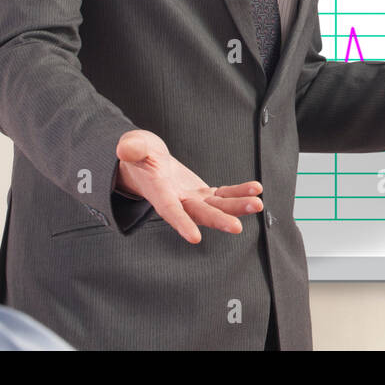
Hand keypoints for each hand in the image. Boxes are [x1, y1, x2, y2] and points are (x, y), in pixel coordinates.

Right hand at [115, 129, 262, 243]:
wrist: (146, 163)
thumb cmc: (138, 155)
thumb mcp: (133, 146)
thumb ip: (132, 148)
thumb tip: (125, 149)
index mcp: (158, 192)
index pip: (169, 210)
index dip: (181, 223)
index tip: (194, 238)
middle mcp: (177, 201)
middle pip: (199, 214)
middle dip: (218, 220)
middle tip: (237, 228)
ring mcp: (191, 199)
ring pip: (217, 206)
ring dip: (237, 206)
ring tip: (258, 204)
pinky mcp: (202, 193)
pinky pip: (224, 194)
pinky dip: (239, 193)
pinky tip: (256, 189)